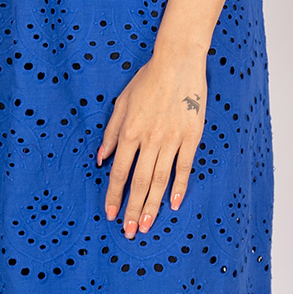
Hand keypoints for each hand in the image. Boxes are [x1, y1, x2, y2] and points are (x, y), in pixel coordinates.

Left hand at [97, 42, 208, 235]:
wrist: (178, 62)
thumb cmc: (148, 80)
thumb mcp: (121, 103)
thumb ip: (111, 133)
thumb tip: (101, 159)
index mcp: (129, 132)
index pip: (119, 172)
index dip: (114, 196)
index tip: (111, 214)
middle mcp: (149, 139)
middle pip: (139, 182)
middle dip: (133, 209)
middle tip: (130, 231)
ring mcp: (172, 139)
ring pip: (160, 180)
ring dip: (152, 205)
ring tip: (148, 225)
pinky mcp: (192, 137)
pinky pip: (184, 167)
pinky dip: (178, 187)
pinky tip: (173, 204)